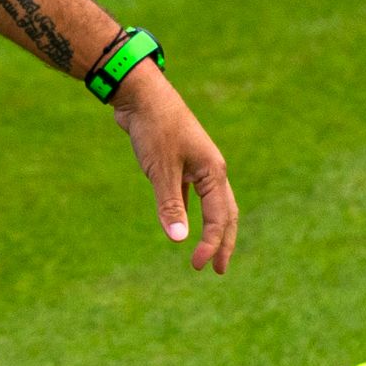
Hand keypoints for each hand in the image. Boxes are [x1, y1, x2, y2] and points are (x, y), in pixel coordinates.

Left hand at [110, 62, 237, 274]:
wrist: (140, 95)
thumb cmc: (154, 129)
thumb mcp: (160, 170)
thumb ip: (170, 205)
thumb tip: (179, 240)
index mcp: (213, 172)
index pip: (220, 218)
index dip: (211, 244)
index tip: (197, 265)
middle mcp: (210, 170)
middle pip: (225, 213)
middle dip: (223, 242)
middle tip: (219, 270)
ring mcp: (195, 165)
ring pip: (209, 204)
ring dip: (210, 228)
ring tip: (206, 252)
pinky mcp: (178, 162)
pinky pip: (190, 193)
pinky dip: (188, 210)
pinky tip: (181, 222)